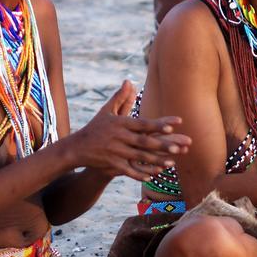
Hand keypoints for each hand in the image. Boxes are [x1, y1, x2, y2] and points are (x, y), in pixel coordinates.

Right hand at [65, 81, 190, 181]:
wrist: (77, 147)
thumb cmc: (95, 127)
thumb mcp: (106, 111)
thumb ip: (120, 97)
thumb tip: (128, 81)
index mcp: (120, 123)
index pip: (142, 124)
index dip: (157, 125)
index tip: (173, 126)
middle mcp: (118, 137)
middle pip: (143, 142)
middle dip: (161, 145)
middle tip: (179, 148)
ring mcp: (115, 151)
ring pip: (139, 157)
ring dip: (156, 160)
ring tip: (172, 162)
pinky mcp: (111, 164)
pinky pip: (128, 170)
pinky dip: (140, 173)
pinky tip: (153, 176)